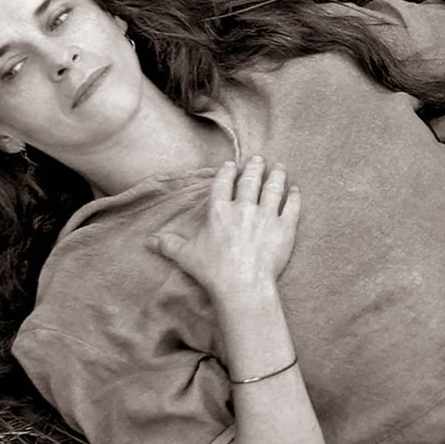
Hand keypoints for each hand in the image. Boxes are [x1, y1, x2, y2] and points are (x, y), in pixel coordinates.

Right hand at [147, 157, 300, 303]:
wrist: (243, 285)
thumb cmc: (213, 270)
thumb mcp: (186, 255)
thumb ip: (168, 244)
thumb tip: (149, 241)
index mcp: (219, 210)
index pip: (223, 183)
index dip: (227, 172)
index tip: (231, 165)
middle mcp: (243, 207)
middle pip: (250, 180)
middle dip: (255, 167)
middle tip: (259, 159)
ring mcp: (266, 216)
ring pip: (273, 188)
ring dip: (277, 176)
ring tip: (279, 168)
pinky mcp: (285, 228)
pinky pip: (292, 207)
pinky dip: (294, 197)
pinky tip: (295, 191)